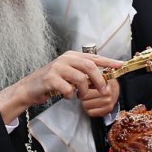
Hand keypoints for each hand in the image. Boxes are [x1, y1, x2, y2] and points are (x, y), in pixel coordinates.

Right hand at [0, 51, 122, 122]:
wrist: (31, 88)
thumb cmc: (52, 82)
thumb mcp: (69, 74)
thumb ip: (83, 73)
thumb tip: (103, 78)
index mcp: (72, 56)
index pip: (94, 57)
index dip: (109, 62)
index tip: (121, 65)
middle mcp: (65, 59)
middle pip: (90, 67)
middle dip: (99, 80)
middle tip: (103, 91)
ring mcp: (57, 67)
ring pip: (80, 79)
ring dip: (84, 91)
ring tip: (79, 96)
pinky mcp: (50, 78)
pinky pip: (68, 89)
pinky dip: (70, 96)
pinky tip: (66, 96)